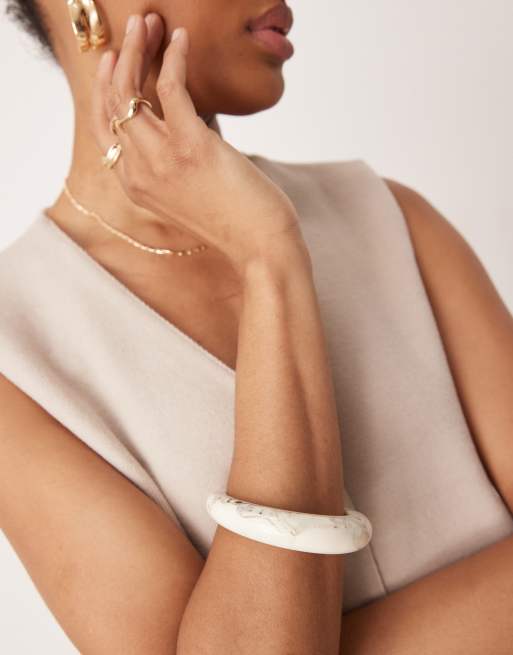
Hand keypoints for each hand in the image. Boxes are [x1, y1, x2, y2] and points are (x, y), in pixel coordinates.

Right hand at [91, 13, 302, 272]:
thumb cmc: (233, 219)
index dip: (103, 89)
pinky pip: (172, 90)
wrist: (260, 247)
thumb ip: (177, 153)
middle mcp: (138, 173)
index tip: (112, 59)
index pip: (102, 128)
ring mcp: (161, 162)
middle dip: (119, 59)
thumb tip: (185, 111)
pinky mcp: (191, 148)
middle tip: (134, 28)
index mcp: (134, 185)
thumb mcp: (191, 188)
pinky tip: (180, 40)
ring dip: (137, 49)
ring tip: (148, 23)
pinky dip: (174, 58)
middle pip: (111, 104)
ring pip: (130, 92)